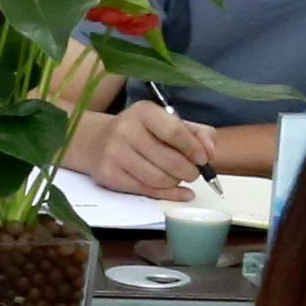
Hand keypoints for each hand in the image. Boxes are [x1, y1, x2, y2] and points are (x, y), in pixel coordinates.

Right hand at [61, 96, 213, 200]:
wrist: (94, 141)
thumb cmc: (139, 132)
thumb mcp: (166, 122)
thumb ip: (195, 133)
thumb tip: (211, 152)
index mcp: (143, 112)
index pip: (174, 132)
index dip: (193, 149)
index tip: (203, 158)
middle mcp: (126, 130)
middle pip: (169, 160)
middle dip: (189, 171)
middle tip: (193, 173)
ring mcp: (114, 153)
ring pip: (158, 178)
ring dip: (175, 182)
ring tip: (177, 177)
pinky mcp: (108, 174)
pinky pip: (145, 190)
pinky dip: (166, 194)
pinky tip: (176, 191)